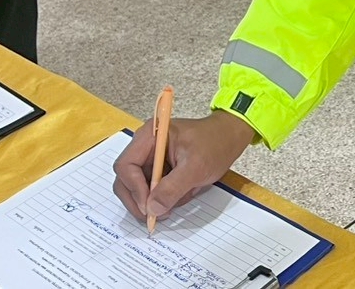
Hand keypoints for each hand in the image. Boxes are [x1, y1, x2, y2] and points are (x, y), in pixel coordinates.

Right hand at [112, 110, 254, 222]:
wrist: (229, 138)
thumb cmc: (214, 144)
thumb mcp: (196, 167)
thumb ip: (172, 188)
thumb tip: (152, 209)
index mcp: (150, 136)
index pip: (126, 166)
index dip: (134, 189)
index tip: (149, 208)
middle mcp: (145, 147)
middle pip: (125, 179)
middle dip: (138, 200)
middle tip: (154, 218)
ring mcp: (150, 159)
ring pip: (136, 188)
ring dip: (150, 202)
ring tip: (171, 206)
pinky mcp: (158, 169)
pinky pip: (150, 190)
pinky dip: (160, 199)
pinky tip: (177, 198)